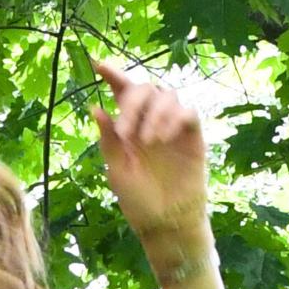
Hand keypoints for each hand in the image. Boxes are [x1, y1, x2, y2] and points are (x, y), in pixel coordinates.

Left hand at [87, 53, 208, 235]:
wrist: (166, 223)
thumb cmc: (139, 201)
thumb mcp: (117, 170)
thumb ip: (109, 140)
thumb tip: (95, 107)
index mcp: (129, 128)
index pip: (123, 93)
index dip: (113, 76)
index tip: (98, 65)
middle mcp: (151, 122)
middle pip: (146, 88)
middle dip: (133, 103)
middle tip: (125, 131)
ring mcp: (173, 127)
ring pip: (168, 95)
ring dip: (153, 114)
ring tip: (146, 142)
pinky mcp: (193, 136)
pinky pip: (187, 112)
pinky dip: (173, 119)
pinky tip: (162, 139)